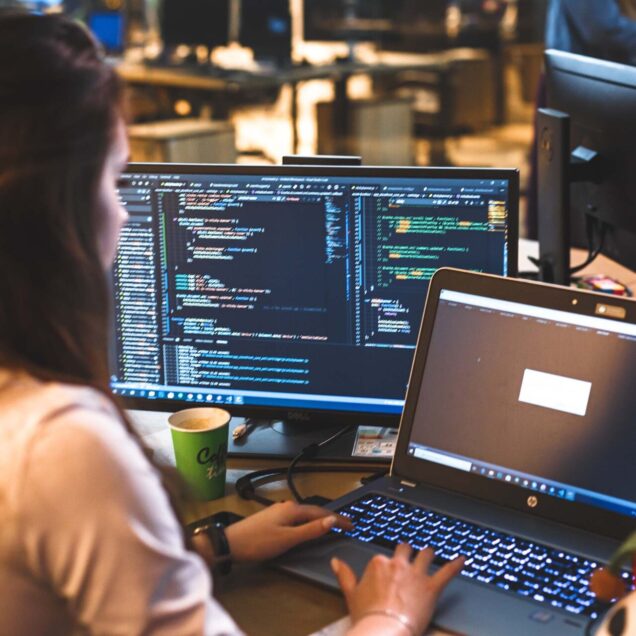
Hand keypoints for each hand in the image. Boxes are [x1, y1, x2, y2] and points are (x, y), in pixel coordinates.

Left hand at [224, 500, 352, 562]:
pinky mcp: (272, 518)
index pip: (322, 512)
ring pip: (304, 515)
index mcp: (293, 509)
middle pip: (314, 511)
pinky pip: (296, 518)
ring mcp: (278, 511)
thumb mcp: (288, 539)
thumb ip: (310, 530)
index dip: (337, 519)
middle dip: (330, 518)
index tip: (351, 525)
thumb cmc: (258, 542)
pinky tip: (307, 528)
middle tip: (345, 525)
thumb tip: (331, 520)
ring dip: (318, 519)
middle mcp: (287, 506)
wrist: (230, 543)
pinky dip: (307, 522)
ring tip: (330, 526)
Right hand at [332, 544, 464, 634]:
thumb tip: (335, 561)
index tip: (391, 568)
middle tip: (412, 555)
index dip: (389, 563)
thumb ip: (344, 574)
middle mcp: (398, 563)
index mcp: (379, 563)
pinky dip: (456, 565)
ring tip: (432, 552)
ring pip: (426, 555)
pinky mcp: (431, 587)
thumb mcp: (351, 594)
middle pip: (406, 550)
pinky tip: (463, 559)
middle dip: (409, 552)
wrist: (384, 630)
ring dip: (429, 554)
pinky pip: (447, 572)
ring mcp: (416, 574)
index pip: (385, 557)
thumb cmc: (367, 615)